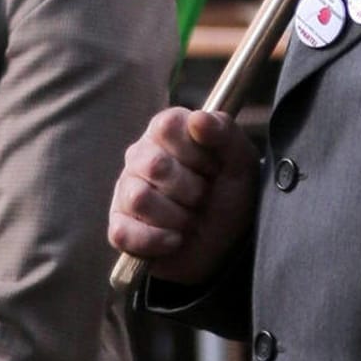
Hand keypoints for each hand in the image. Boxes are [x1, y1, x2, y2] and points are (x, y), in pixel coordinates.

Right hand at [108, 106, 258, 284]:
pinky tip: (176, 239)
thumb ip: (225, 133)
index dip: (197, 150)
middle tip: (205, 195)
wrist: (228, 242)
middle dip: (192, 188)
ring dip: (178, 216)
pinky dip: (159, 240)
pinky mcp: (119, 227)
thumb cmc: (231, 192)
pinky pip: (125, 233)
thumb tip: (197, 118)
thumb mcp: (241, 161)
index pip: (167, 126)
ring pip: (139, 199)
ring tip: (191, 217)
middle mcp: (141, 156)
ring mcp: (125, 191)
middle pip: (154, 165)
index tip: (215, 166)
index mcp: (168, 131)